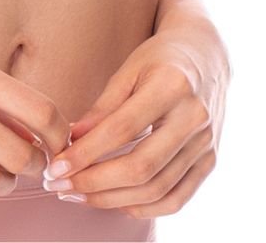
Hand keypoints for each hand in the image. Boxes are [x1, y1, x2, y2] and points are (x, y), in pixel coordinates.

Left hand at [39, 6, 231, 221]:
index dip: (85, 153)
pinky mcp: (210, 162)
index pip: (121, 129)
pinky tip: (115, 202)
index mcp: (171, 86)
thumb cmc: (159, 59)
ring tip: (79, 196)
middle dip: (94, 183)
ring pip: (156, 189)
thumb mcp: (128, 70)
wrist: (206, 57)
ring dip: (112, 200)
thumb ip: (102, 107)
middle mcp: (194, 119)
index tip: (55, 167)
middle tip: (59, 186)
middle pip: (140, 166)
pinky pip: (176, 199)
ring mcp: (206, 144)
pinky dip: (144, 208)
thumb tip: (70, 141)